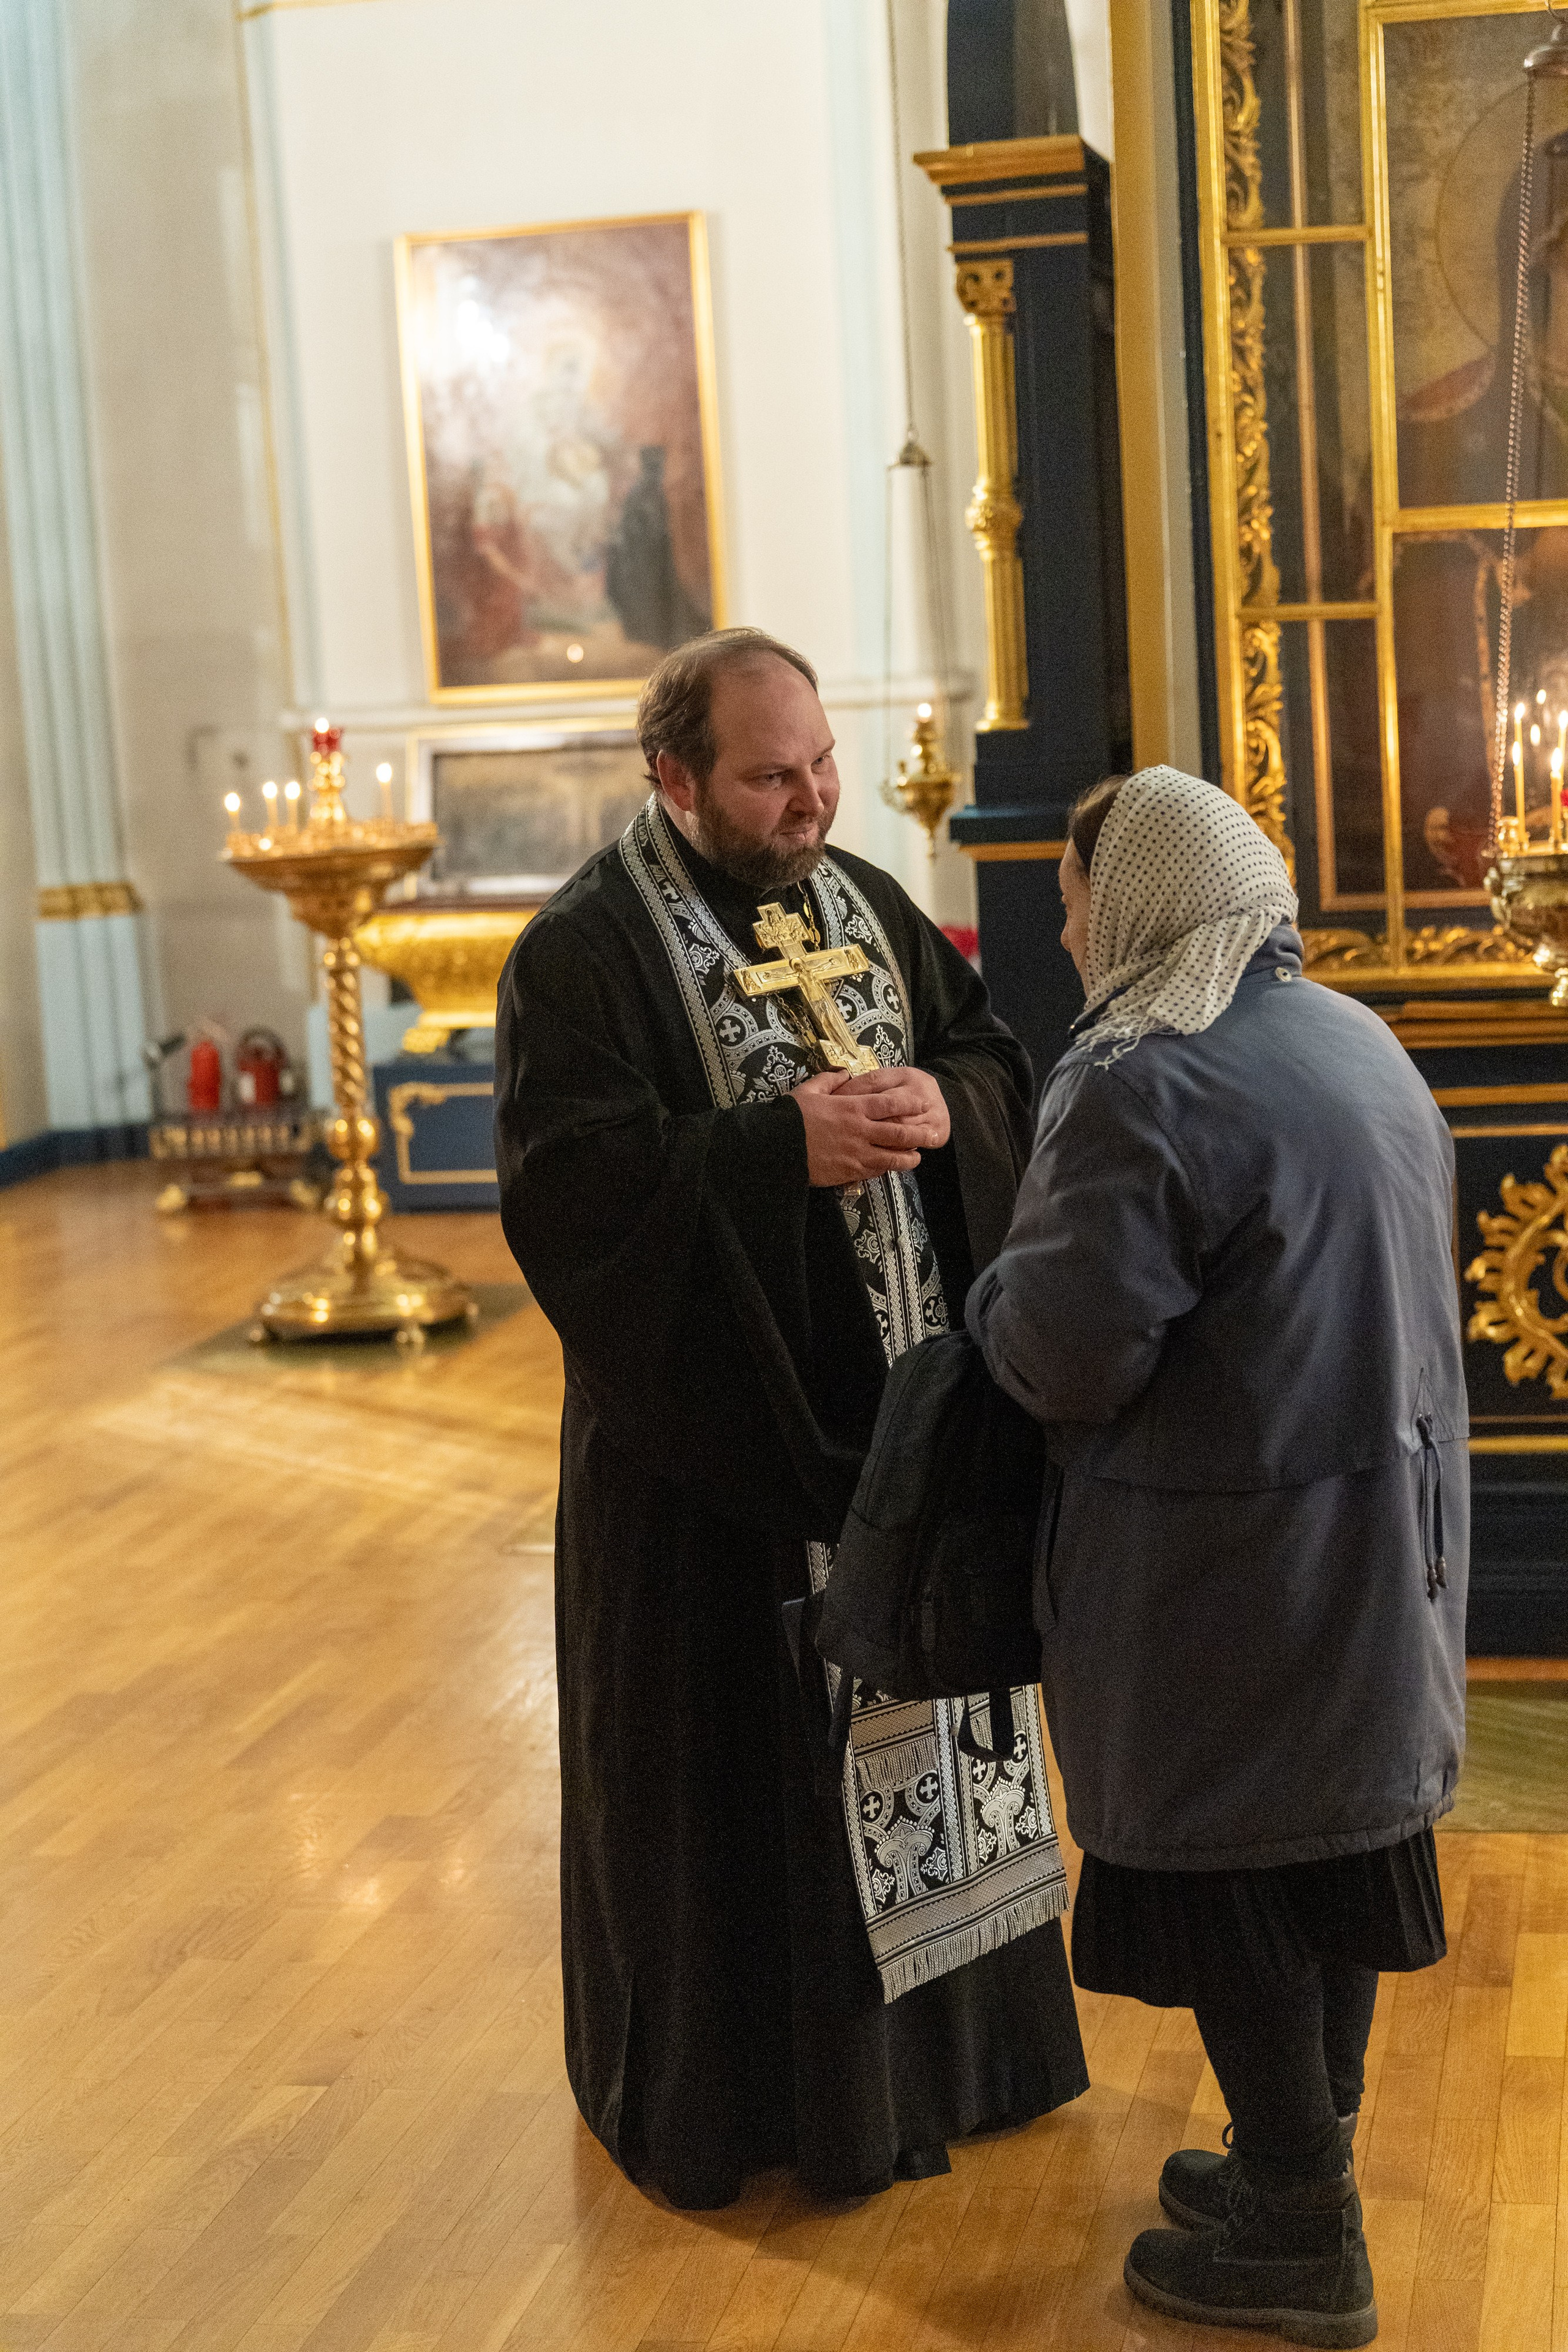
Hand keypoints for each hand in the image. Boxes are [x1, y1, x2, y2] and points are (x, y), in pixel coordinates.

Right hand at [789, 1066, 947, 1186]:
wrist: (776, 1148)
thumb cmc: (791, 1117)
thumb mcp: (808, 1091)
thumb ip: (830, 1080)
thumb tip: (845, 1073)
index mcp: (853, 1108)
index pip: (891, 1103)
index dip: (911, 1103)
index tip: (923, 1103)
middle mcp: (860, 1131)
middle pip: (900, 1132)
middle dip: (919, 1133)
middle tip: (933, 1133)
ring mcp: (857, 1154)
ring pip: (892, 1157)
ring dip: (908, 1157)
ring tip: (917, 1156)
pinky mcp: (849, 1173)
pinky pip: (875, 1171)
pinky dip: (886, 1169)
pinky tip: (891, 1167)